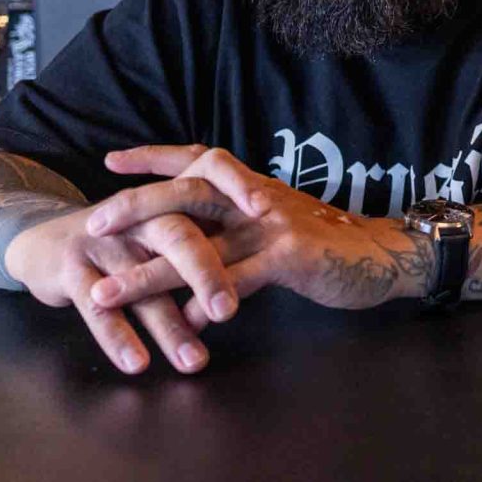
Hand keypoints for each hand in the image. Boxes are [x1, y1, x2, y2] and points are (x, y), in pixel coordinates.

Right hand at [4, 196, 240, 375]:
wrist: (42, 242)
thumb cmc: (120, 245)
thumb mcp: (160, 238)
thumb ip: (202, 249)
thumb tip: (256, 277)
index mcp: (169, 204)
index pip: (210, 191)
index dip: (239, 193)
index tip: (270, 217)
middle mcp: (140, 218)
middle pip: (180, 238)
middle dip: (206, 275)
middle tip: (229, 311)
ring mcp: (104, 242)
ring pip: (142, 284)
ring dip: (169, 326)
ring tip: (194, 362)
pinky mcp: (71, 269)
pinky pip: (97, 308)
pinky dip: (118, 337)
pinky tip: (137, 363)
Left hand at [86, 146, 436, 326]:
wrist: (387, 254)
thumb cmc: (332, 248)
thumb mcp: (278, 234)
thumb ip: (235, 249)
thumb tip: (190, 287)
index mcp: (253, 189)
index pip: (198, 161)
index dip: (155, 157)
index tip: (111, 160)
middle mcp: (257, 199)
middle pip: (188, 191)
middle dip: (137, 206)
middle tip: (94, 225)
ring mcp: (273, 225)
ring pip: (199, 243)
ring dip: (149, 271)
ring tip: (108, 293)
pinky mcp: (291, 256)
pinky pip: (238, 279)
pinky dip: (207, 302)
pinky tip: (184, 324)